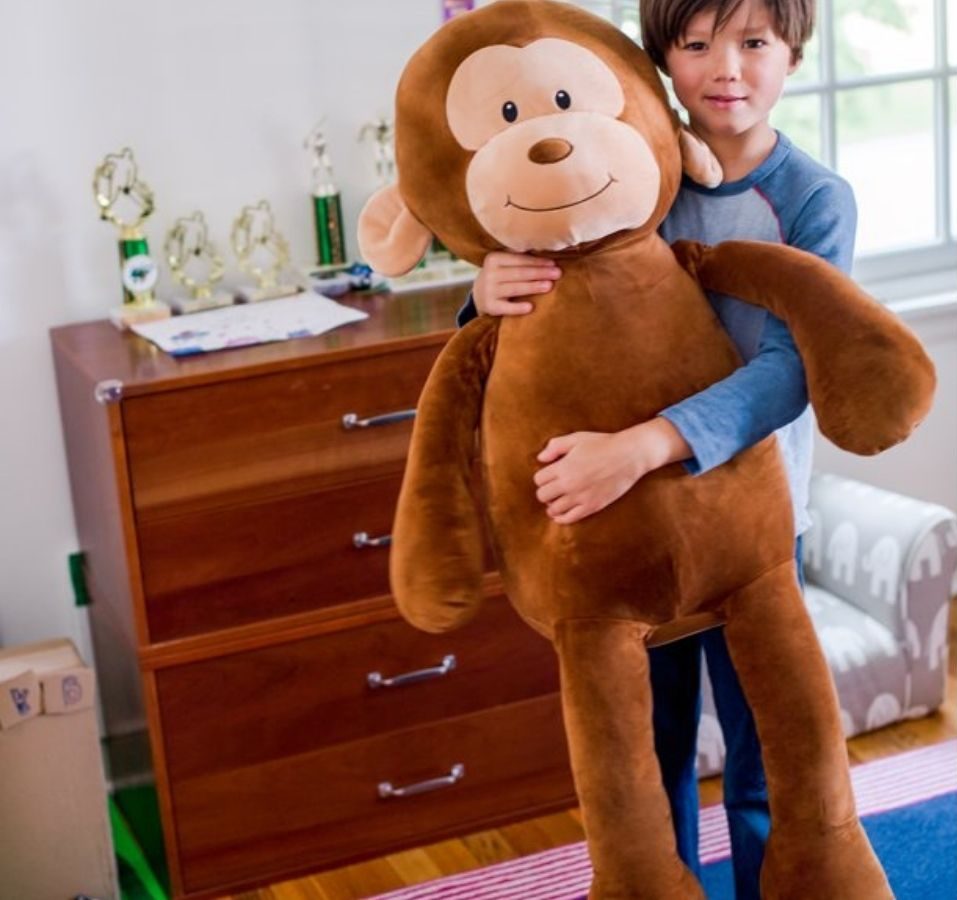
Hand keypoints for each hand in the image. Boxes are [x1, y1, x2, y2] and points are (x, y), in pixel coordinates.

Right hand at [473, 251, 560, 315]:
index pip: (519, 260)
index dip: (537, 261)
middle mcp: (489, 274)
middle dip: (540, 273)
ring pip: (515, 288)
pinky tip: (530, 307)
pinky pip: (506, 308)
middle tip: (557, 273)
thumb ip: (519, 258)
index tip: (553, 263)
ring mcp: (489, 291)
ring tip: (549, 286)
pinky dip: (518, 308)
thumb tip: (548, 253)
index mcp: (494, 259)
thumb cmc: (500, 275)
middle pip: (519, 273)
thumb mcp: (503, 264)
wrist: (480, 294)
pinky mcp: (490, 307)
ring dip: (533, 287)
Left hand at [533, 419, 692, 523]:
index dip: (542, 477)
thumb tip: (540, 458)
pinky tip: (561, 514)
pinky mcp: (593, 506)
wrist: (629, 455)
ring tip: (557, 500)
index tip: (549, 475)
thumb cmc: (603, 444)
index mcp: (564, 467)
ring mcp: (581, 497)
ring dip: (552, 505)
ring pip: (553, 509)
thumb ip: (555, 446)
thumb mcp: (576, 438)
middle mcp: (569, 484)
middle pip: (542, 496)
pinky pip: (570, 518)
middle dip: (545, 492)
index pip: (538, 480)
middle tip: (552, 488)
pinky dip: (561, 518)